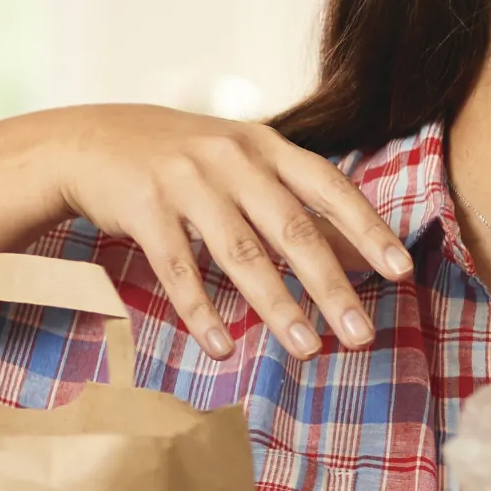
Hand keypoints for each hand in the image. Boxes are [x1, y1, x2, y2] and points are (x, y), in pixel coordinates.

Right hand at [36, 106, 413, 359]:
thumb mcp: (243, 164)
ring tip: (308, 350)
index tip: (401, 271)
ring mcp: (186, 182)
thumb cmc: (182, 159)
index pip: (330, 187)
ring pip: (242, 254)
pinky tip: (223, 346)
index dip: (367, 230)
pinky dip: (201, 312)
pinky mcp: (145, 208)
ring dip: (278, 308)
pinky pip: (179, 269)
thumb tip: (361, 258)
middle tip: (362, 336)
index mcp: (266, 146)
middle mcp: (231, 159)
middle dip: (331, 287)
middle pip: (292, 230)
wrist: (89, 140)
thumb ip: (298, 204)